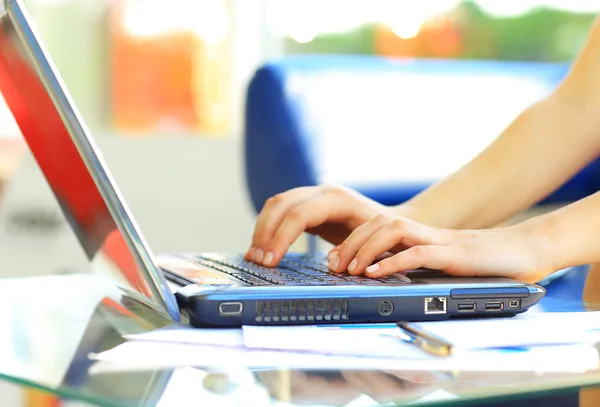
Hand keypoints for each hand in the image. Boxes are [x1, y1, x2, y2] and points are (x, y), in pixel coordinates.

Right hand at [246, 185, 395, 266]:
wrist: (393, 221)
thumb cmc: (386, 236)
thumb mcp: (374, 243)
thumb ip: (354, 249)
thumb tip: (332, 263)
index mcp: (338, 199)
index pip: (299, 214)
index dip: (281, 237)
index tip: (270, 262)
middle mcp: (323, 192)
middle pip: (281, 204)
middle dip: (265, 233)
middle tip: (258, 261)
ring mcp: (314, 195)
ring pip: (276, 204)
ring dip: (262, 230)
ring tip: (254, 257)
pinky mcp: (308, 205)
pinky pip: (280, 211)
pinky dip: (268, 228)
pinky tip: (262, 248)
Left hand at [328, 215, 552, 282]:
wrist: (528, 251)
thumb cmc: (487, 262)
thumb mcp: (444, 265)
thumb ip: (421, 267)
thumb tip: (392, 279)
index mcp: (423, 236)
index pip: (378, 227)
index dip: (352, 240)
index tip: (334, 260)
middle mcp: (427, 233)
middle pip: (379, 224)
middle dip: (350, 243)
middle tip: (333, 265)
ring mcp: (441, 240)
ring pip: (394, 231)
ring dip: (367, 248)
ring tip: (350, 269)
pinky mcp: (456, 254)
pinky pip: (419, 253)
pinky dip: (394, 261)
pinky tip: (376, 272)